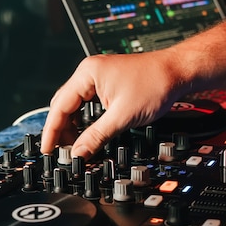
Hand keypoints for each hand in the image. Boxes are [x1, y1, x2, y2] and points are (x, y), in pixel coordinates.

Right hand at [40, 49, 186, 157]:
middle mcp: (89, 72)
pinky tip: (86, 133)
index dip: (52, 131)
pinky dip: (84, 120)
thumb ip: (96, 136)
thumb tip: (79, 153)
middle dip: (61, 130)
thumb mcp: (122, 117)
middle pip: (64, 105)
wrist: (177, 72)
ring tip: (74, 146)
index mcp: (87, 73)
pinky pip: (87, 103)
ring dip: (73, 126)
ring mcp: (98, 76)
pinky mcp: (107, 83)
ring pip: (75, 105)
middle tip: (61, 152)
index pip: (59, 106)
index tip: (47, 149)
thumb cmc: (155, 83)